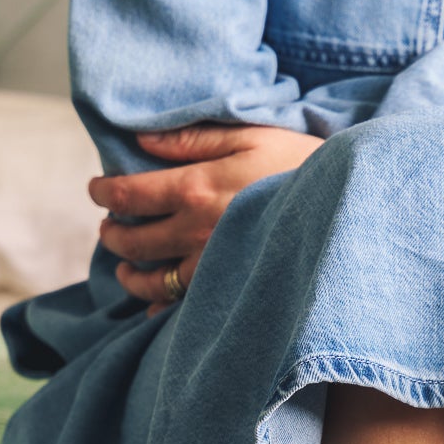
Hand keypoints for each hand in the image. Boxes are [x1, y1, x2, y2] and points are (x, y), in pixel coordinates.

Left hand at [91, 123, 322, 311]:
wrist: (346, 206)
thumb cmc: (302, 163)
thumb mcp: (251, 135)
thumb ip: (193, 139)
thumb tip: (142, 139)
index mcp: (194, 188)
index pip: (128, 194)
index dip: (103, 192)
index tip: (97, 190)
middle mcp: (196, 232)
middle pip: (133, 240)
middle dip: (112, 234)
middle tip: (109, 228)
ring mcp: (213, 266)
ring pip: (152, 280)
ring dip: (129, 275)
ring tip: (125, 267)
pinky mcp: (231, 289)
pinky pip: (184, 307)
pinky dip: (163, 308)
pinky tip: (157, 304)